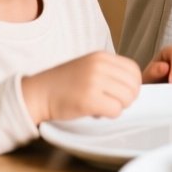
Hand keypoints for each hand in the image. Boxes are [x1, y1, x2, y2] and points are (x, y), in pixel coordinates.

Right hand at [20, 51, 140, 123]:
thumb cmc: (64, 84)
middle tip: (111, 102)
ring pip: (127, 98)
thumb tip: (134, 86)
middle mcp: (100, 66)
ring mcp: (94, 82)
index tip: (119, 92)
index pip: (134, 70)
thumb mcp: (89, 66)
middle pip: (133, 86)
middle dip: (126, 98)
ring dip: (118, 107)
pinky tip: (96, 112)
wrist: (38, 93)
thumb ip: (110, 71)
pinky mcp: (89, 100)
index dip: (131, 85)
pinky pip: (116, 110)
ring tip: (102, 105)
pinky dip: (109, 115)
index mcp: (102, 56)